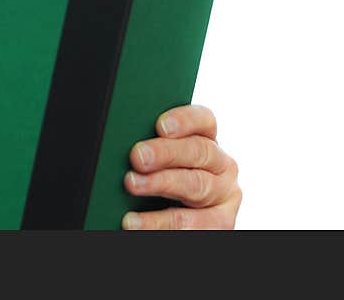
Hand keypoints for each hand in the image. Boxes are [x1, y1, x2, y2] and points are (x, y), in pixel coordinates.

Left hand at [121, 104, 240, 229]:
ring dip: (161, 184)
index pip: (204, 120)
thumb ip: (151, 146)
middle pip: (198, 151)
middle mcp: (221, 165)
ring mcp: (225, 194)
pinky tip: (135, 221)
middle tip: (137, 156)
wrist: (181, 222)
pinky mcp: (222, 222)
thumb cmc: (163, 180)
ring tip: (132, 184)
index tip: (160, 125)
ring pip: (196, 185)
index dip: (184, 120)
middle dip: (165, 153)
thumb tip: (119, 137)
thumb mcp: (161, 160)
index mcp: (207, 140)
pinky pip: (191, 223)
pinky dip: (159, 222)